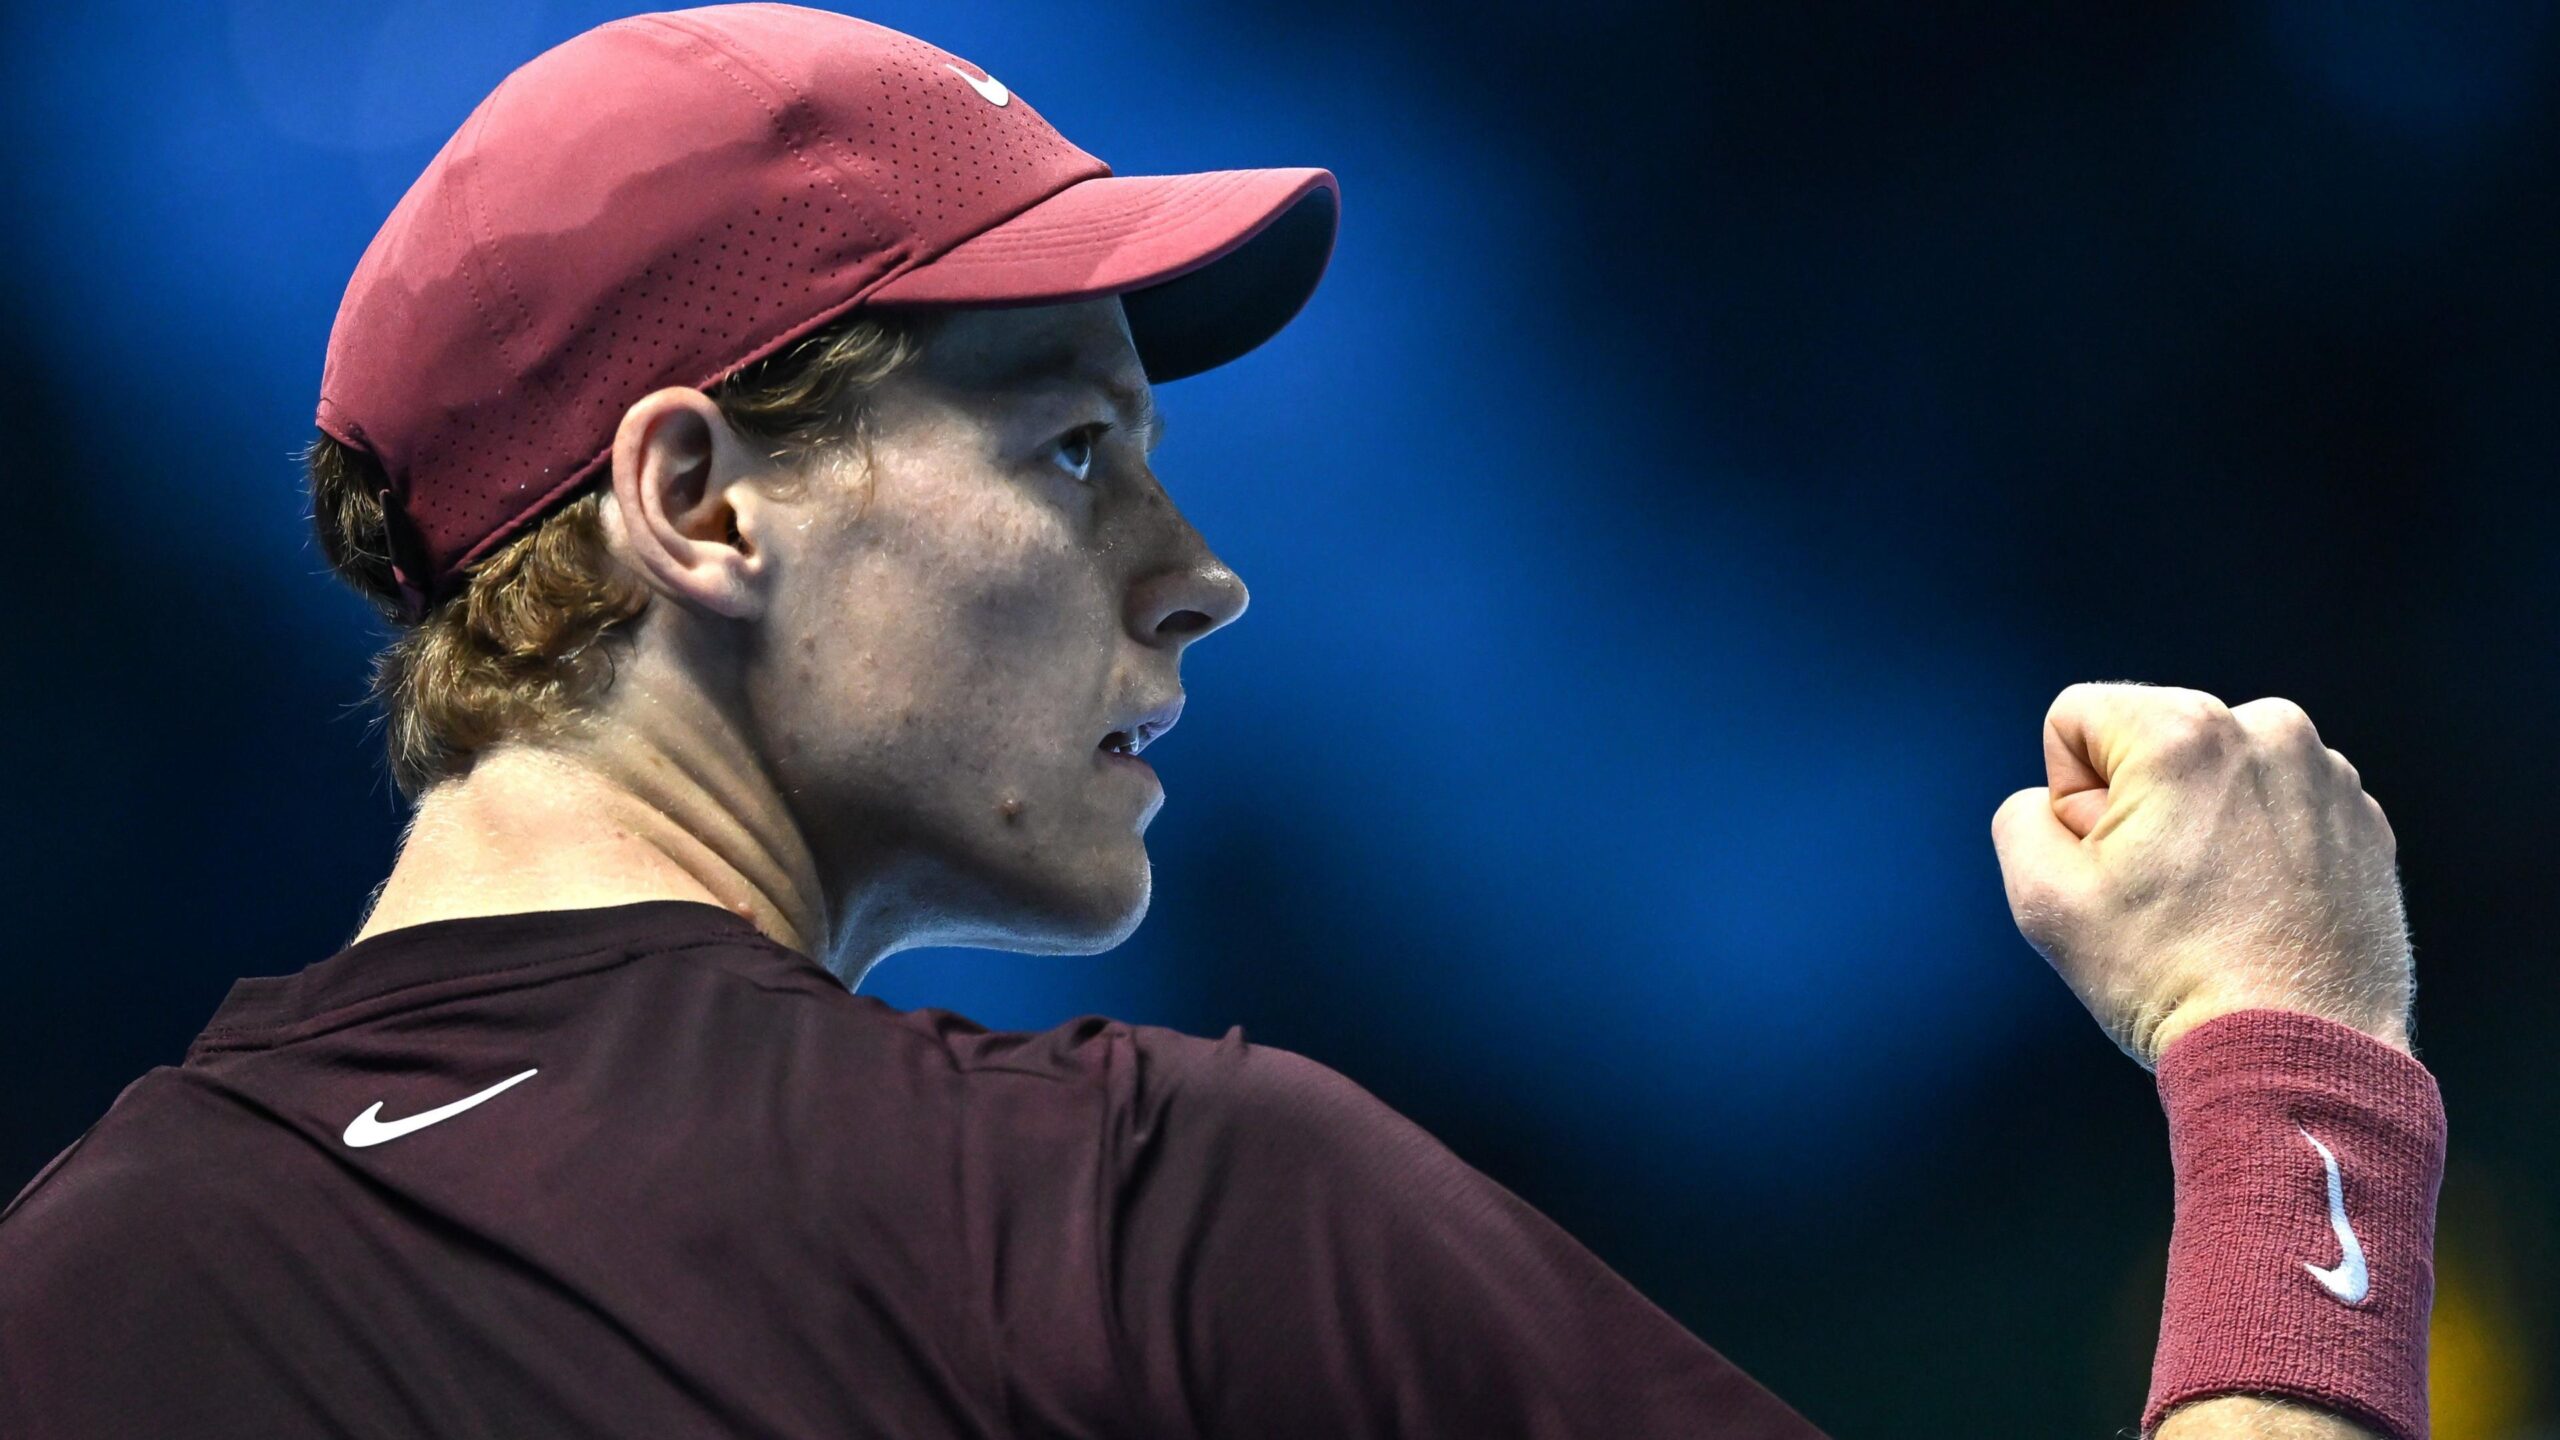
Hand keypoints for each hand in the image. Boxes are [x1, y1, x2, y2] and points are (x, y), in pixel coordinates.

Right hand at [1990, 683, 2413, 1068]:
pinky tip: (2257, 914)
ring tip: (2212, 909)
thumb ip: (2020, 818)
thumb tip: (2052, 805)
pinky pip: (2279, 808)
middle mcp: (2267, 729)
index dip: (2069, 796)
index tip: (2106, 862)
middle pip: (2152, 743)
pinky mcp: (2364, 822)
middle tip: (2157, 895)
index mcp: (2183, 729)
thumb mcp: (2043, 899)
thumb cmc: (2170, 977)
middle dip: (2138, 806)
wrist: (2297, 1057)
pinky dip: (2259, 849)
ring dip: (2200, 825)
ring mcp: (2327, 775)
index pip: (2076, 718)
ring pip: (2218, 775)